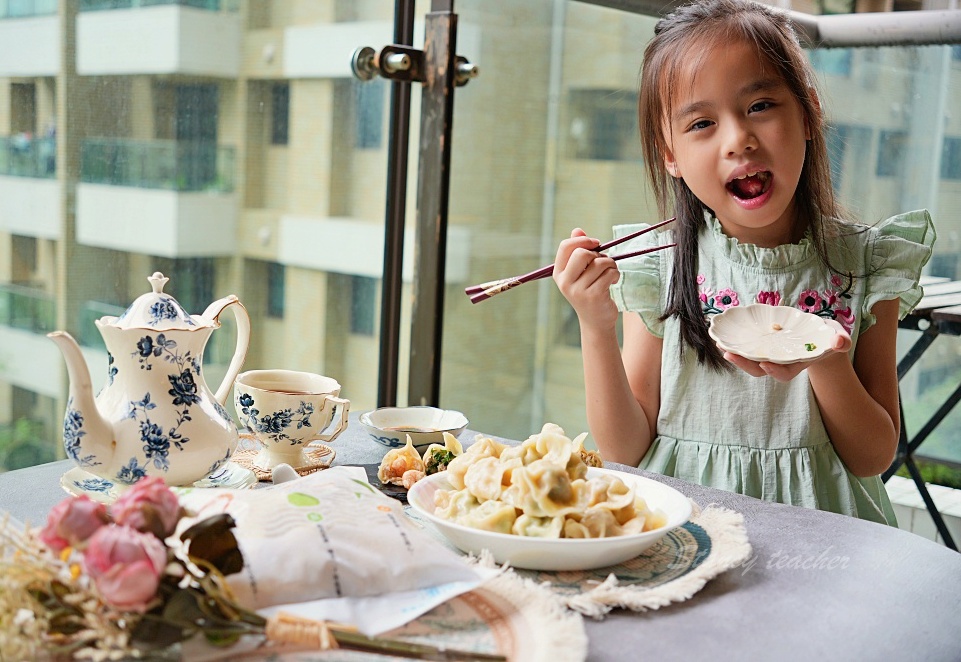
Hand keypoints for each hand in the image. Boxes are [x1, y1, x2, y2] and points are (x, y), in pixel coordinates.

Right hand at [552, 228, 619, 330]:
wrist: (596, 321)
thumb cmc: (590, 291)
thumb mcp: (581, 272)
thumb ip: (578, 250)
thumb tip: (577, 230)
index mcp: (559, 273)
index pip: (565, 247)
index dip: (583, 240)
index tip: (596, 244)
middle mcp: (565, 282)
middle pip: (582, 253)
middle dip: (598, 254)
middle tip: (604, 262)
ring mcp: (578, 290)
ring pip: (600, 263)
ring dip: (611, 264)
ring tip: (611, 273)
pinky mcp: (594, 296)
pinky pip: (609, 273)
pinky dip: (616, 274)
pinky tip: (613, 281)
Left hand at [721, 320, 852, 382]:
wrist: (820, 335)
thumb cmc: (829, 337)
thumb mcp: (838, 337)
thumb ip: (840, 341)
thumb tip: (840, 342)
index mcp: (797, 363)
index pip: (784, 373)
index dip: (774, 371)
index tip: (765, 364)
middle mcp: (781, 361)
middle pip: (761, 368)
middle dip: (745, 364)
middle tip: (730, 355)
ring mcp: (772, 354)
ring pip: (751, 360)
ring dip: (736, 355)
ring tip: (721, 346)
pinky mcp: (764, 345)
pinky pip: (748, 348)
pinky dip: (736, 344)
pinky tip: (723, 337)